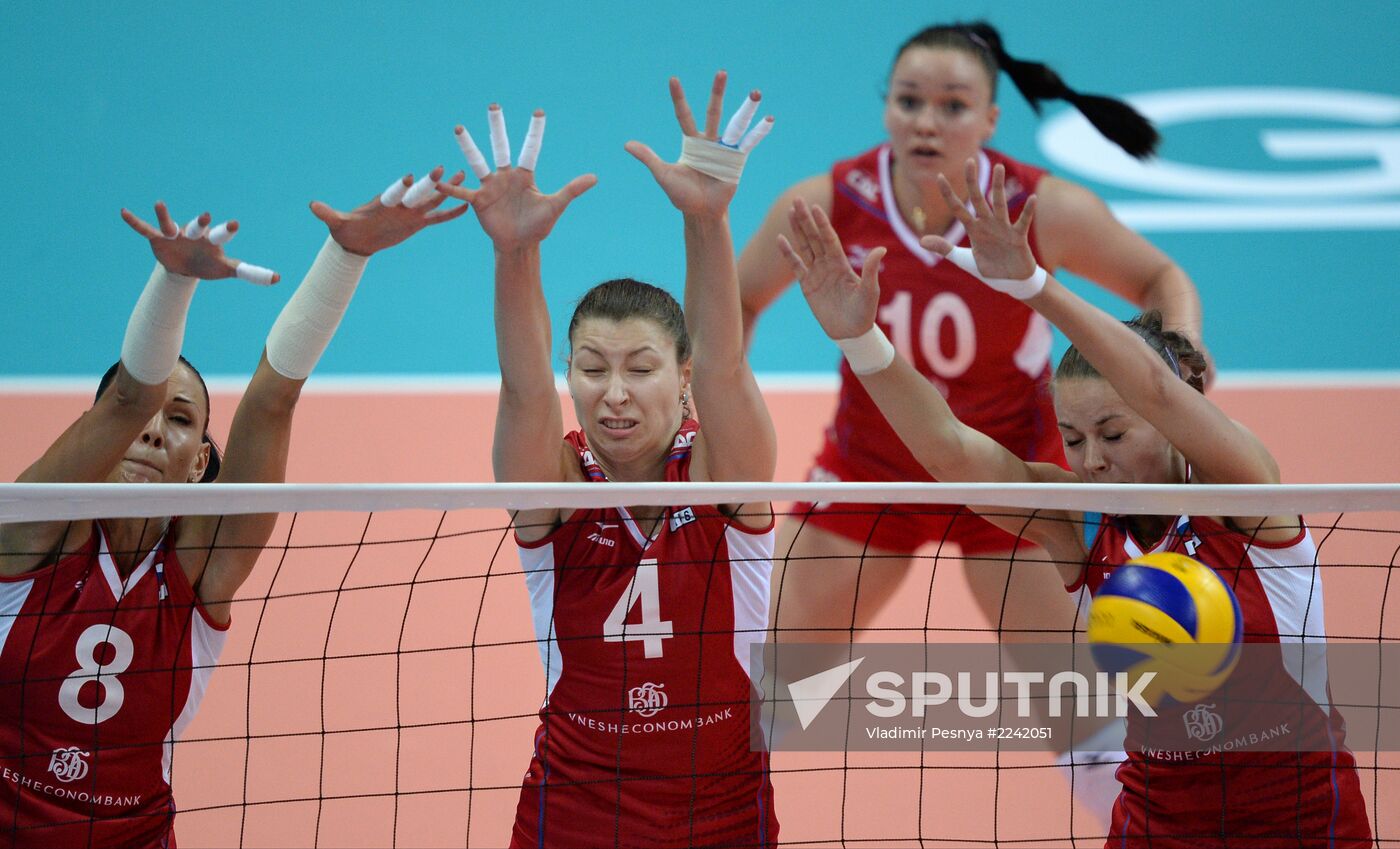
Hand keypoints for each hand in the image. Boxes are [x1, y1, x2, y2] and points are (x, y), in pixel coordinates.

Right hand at [121, 202, 279, 282]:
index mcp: (212, 239)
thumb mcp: (227, 270)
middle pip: (199, 226)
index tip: (236, 224)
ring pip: (171, 223)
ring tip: (160, 203)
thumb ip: (251, 272)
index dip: (228, 228)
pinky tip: (123, 212)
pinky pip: (145, 229)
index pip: (222, 233)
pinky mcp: (158, 239)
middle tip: (207, 216)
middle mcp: (195, 233)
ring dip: (165, 215)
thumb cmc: (209, 264)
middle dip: (202, 221)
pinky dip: (135, 222)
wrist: (186, 268)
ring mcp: (176, 234)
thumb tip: (279, 278)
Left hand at [311, 166, 469, 255]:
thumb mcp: (337, 222)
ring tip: (462, 175)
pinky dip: (450, 213)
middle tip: (440, 167)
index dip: (401, 185)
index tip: (410, 177)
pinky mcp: (417, 223)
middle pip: (416, 192)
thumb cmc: (346, 229)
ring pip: (431, 199)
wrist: (357, 239)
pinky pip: (437, 218)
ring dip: (446, 189)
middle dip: (428, 181)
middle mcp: (400, 204)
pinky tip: (465, 207)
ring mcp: (411, 213)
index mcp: (383, 201)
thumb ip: (328, 213)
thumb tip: (312, 206)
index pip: (393, 192)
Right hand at [436, 106, 596, 250]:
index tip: (539, 111)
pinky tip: (439, 181)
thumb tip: (594, 177)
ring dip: (468, 146)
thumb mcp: (555, 206)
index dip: (535, 131)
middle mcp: (505, 176)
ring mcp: (490, 186)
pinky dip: (452, 188)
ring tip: (459, 128)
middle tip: (494, 105)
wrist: (520, 244)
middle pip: (501, 146)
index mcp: (524, 175)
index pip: (530, 148)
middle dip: (498, 127)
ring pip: (478, 161)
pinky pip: (463, 193)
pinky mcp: (479, 200)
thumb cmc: (538, 225)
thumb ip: (571, 190)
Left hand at [625, 72, 764, 216]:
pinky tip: (769, 118)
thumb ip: (649, 158)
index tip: (673, 80)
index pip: (684, 115)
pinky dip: (759, 131)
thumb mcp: (663, 175)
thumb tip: (627, 144)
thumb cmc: (681, 194)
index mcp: (691, 142)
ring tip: (755, 91)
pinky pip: (749, 143)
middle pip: (713, 111)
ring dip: (746, 108)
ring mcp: (725, 149)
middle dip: (717, 92)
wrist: (701, 212)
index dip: (679, 99)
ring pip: (736, 123)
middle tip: (721, 72)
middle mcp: (709, 141)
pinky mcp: (737, 159)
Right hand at [779, 197, 886, 340]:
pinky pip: (796, 265)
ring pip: (804, 246)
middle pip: (814, 237)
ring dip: (797, 229)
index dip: (822, 223)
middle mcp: (828, 264)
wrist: (851, 332)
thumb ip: (872, 270)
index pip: (829, 238)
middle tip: (797, 199)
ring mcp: (816, 274)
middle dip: (806, 219)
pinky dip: (788, 253)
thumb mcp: (870, 291)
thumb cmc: (864, 313)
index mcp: (841, 263)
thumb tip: (881, 250)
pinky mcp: (807, 286)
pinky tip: (780, 239)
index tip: (815, 207)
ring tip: (789, 211)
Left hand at [920, 159, 1037, 279]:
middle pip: (978, 199)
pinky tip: (1032, 198)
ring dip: (999, 186)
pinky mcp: (1018, 237)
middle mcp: (987, 224)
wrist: (1010, 282)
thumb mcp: (962, 259)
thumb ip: (944, 249)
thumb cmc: (988, 269)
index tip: (939, 176)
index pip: (957, 209)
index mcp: (973, 229)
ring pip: (999, 204)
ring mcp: (1003, 228)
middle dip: (973, 181)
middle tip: (969, 161)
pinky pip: (1023, 221)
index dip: (948, 194)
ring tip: (999, 168)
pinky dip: (1028, 211)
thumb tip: (921, 241)